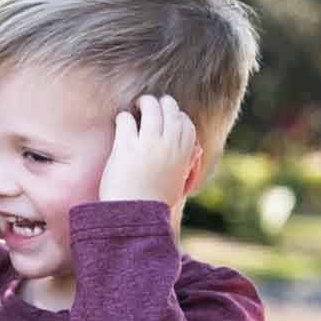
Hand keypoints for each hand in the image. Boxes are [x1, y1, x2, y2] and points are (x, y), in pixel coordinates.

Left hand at [97, 94, 201, 208]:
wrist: (135, 218)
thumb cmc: (155, 202)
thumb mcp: (179, 182)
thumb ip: (187, 163)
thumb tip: (198, 149)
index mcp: (183, 155)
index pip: (186, 124)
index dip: (178, 115)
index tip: (170, 115)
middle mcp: (168, 146)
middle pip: (170, 111)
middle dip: (163, 103)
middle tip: (153, 103)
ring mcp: (147, 145)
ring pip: (150, 109)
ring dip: (144, 103)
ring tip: (137, 106)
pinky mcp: (125, 148)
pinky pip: (126, 120)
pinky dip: (124, 118)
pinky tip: (123, 122)